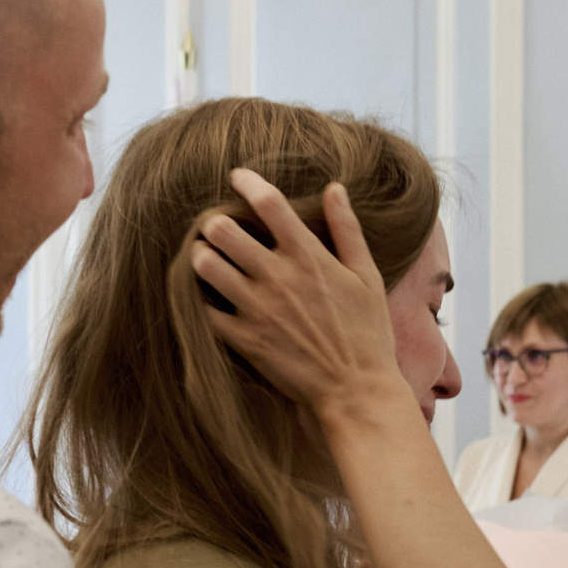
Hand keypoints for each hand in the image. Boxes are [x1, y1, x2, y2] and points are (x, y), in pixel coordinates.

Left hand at [194, 173, 403, 420]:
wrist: (356, 391)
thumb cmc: (368, 333)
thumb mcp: (367, 276)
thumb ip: (348, 230)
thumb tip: (334, 188)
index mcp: (309, 256)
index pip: (269, 203)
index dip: (247, 182)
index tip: (237, 177)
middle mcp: (278, 277)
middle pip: (222, 230)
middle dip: (215, 223)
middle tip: (218, 229)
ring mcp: (257, 309)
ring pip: (204, 265)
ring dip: (202, 256)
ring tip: (209, 259)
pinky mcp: (244, 340)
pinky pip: (203, 309)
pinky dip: (200, 298)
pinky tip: (210, 296)